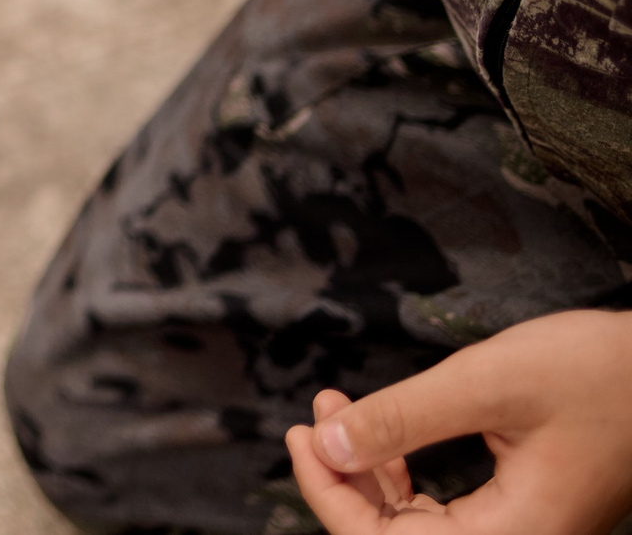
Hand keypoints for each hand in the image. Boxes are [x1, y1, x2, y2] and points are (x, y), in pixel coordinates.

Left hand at [285, 309, 631, 533]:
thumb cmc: (596, 373)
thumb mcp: (486, 384)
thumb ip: (402, 419)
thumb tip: (323, 446)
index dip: (331, 497)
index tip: (297, 439)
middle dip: (344, 480)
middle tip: (310, 418)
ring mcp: (525, 531)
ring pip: (419, 526)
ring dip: (369, 474)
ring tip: (334, 410)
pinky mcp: (526, 512)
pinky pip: (446, 513)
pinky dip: (403, 475)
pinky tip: (378, 435)